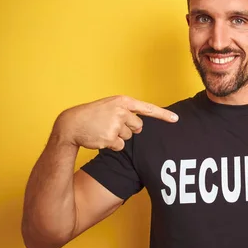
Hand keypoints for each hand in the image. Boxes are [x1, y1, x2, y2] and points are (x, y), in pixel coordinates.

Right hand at [53, 95, 178, 150]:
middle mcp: (122, 111)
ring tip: (104, 130)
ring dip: (119, 137)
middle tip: (112, 125)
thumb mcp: (110, 106)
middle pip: (138, 127)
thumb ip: (126, 111)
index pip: (147, 108)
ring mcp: (116, 125)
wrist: (72, 123)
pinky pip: (120, 146)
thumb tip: (140, 125)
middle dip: (129, 129)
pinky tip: (101, 138)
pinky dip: (112, 145)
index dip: (163, 115)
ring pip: (129, 137)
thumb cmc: (92, 115)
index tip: (176, 119)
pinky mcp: (111, 138)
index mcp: (123, 101)